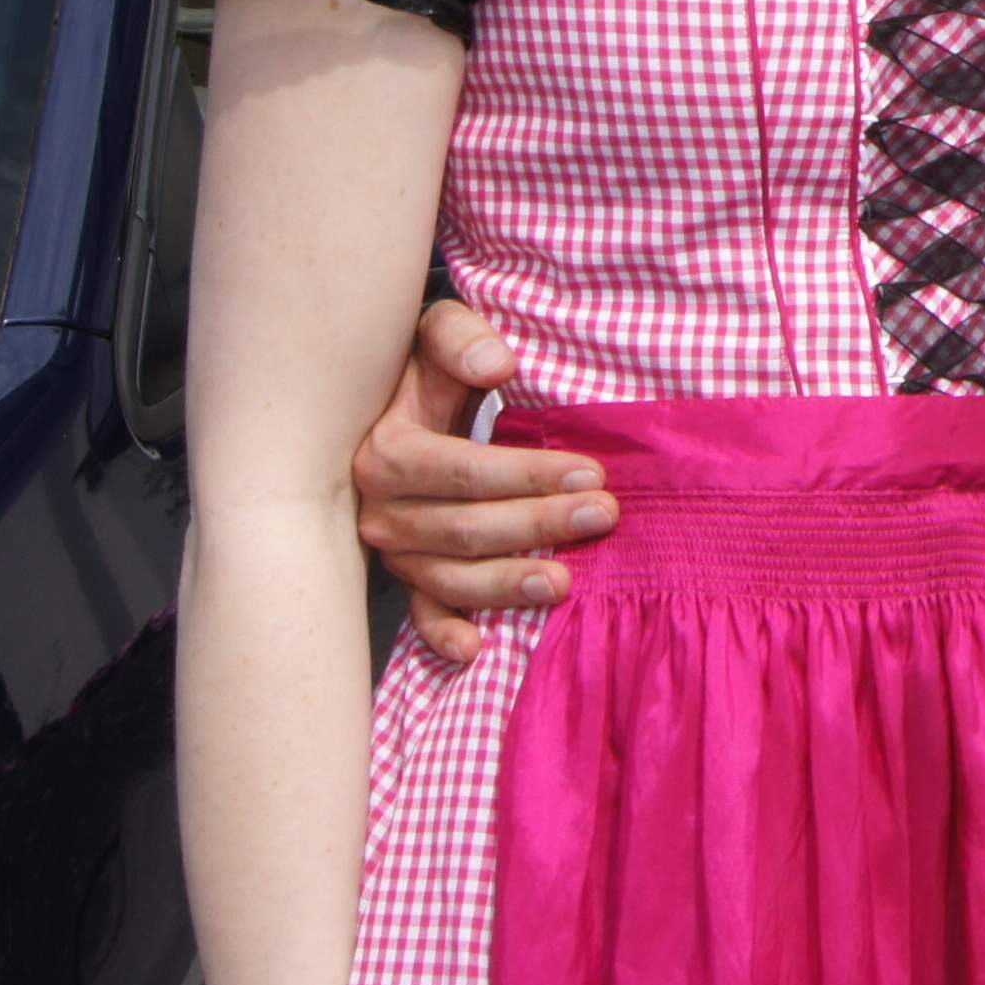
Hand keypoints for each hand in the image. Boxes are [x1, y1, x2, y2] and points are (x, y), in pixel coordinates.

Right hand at [349, 299, 610, 662]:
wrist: (393, 400)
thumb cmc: (432, 367)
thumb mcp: (440, 334)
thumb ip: (463, 339)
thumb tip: (498, 363)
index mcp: (388, 451)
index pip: (463, 472)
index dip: (526, 476)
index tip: (590, 471)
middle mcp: (381, 508)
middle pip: (465, 528)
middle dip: (538, 523)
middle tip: (603, 514)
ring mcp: (393, 549)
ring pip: (451, 577)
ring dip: (509, 583)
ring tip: (566, 582)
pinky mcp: (405, 577)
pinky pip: (421, 613)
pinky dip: (444, 634)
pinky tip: (476, 650)